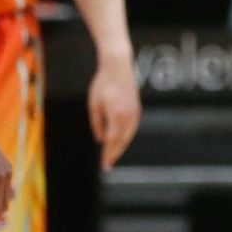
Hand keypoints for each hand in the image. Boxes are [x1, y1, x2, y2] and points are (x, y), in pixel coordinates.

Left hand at [89, 54, 141, 169]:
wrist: (118, 66)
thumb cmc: (102, 84)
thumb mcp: (94, 105)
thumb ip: (97, 124)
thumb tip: (101, 140)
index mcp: (116, 115)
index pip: (112, 141)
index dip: (108, 154)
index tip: (104, 165)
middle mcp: (128, 116)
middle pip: (122, 141)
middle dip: (114, 154)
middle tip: (107, 165)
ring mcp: (135, 113)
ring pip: (128, 136)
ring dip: (120, 146)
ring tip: (112, 155)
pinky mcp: (137, 109)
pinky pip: (131, 129)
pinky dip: (125, 137)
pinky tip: (119, 141)